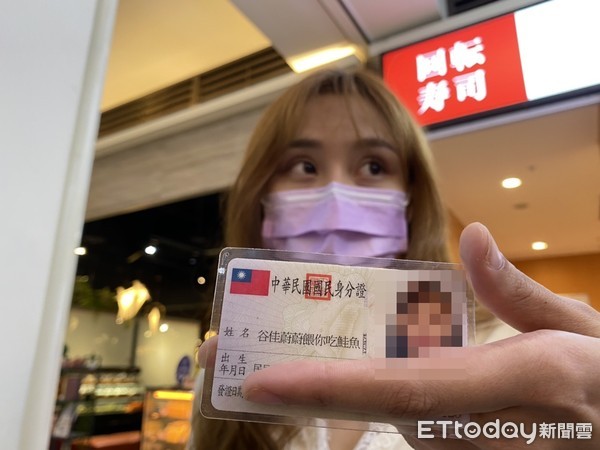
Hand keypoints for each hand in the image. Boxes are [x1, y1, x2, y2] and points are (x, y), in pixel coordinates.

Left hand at [241, 222, 599, 447]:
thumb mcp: (578, 328)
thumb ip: (517, 290)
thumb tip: (473, 237)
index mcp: (517, 379)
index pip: (401, 388)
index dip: (327, 388)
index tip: (260, 383)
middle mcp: (492, 429)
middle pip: (389, 409)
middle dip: (328, 388)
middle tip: (262, 364)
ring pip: (408, 423)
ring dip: (379, 392)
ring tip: (336, 365)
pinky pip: (430, 435)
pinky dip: (413, 407)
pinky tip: (429, 381)